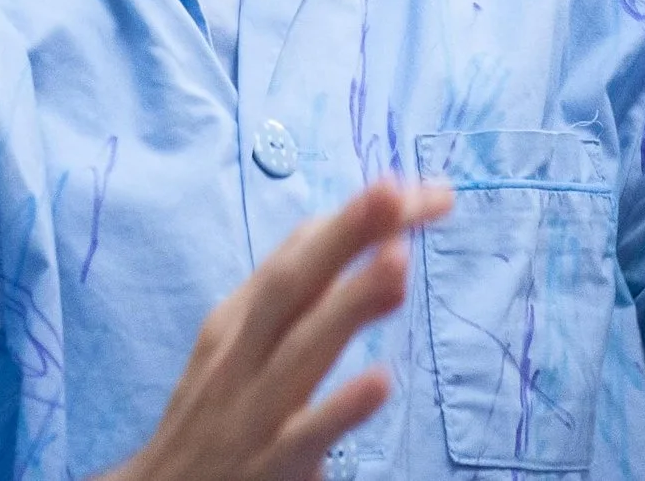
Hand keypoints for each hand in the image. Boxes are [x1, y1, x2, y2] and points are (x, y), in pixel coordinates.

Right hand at [102, 179, 453, 480]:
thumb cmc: (214, 418)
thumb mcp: (238, 350)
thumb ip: (294, 303)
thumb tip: (367, 242)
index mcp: (239, 321)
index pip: (301, 253)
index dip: (359, 219)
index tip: (430, 195)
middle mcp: (241, 355)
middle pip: (293, 284)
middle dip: (344, 234)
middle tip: (397, 190)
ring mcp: (252, 411)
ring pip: (300, 350)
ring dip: (348, 304)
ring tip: (398, 264)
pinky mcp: (265, 468)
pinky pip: (304, 434)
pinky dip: (340, 407)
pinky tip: (381, 382)